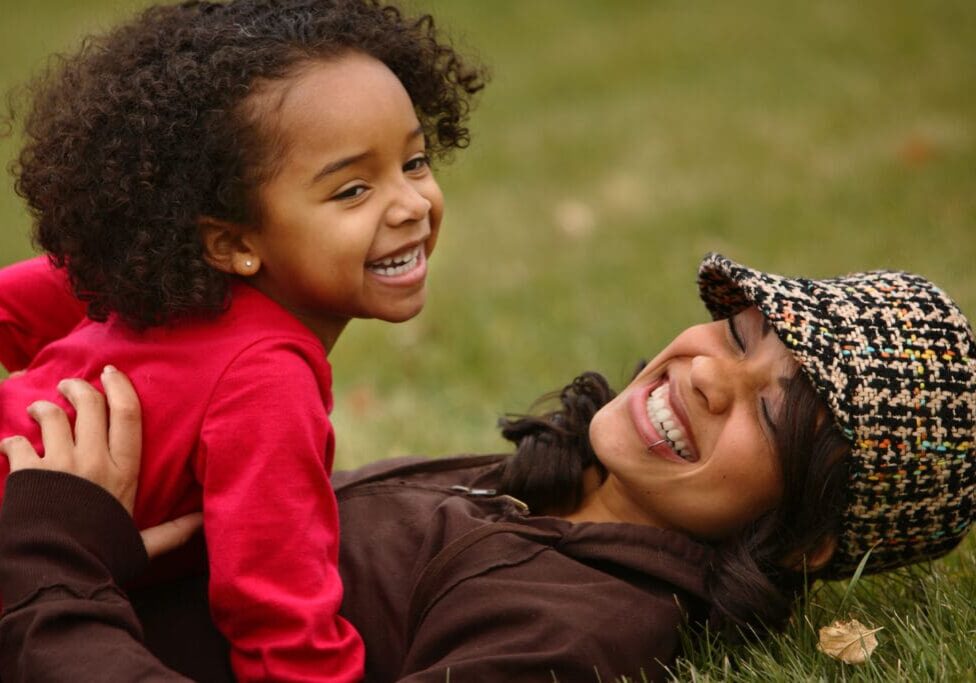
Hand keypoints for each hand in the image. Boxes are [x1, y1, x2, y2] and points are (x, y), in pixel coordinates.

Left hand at [0, 366, 201, 557]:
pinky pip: (18, 443)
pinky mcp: (29, 475)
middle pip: (90, 406)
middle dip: (77, 388)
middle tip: (68, 385)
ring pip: (53, 416)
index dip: (120, 387)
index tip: (111, 374)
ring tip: (37, 410)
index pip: (128, 415)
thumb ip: (174, 531)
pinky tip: (10, 447)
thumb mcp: (143, 545)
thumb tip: (203, 522)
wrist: (60, 576)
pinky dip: (11, 442)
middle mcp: (95, 462)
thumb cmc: (103, 561)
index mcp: (125, 472)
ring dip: (42, 408)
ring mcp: (61, 466)